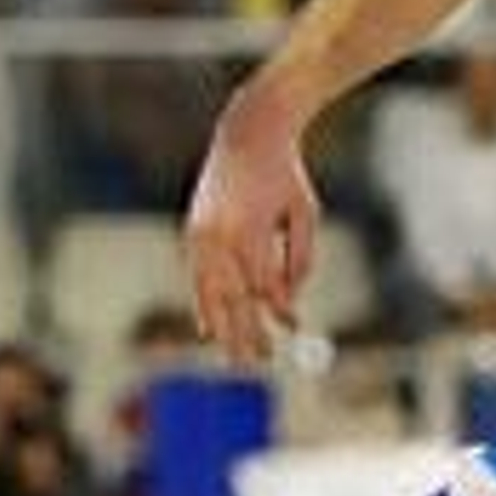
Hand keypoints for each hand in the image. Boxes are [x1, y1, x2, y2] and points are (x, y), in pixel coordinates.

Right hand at [184, 84, 319, 365]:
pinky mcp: (191, 232)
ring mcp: (198, 235)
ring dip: (221, 326)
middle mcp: (216, 236)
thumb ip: (298, 260)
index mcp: (247, 230)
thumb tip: (286, 305)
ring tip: (232, 355)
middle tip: (258, 361)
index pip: (263, 286)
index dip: (278, 310)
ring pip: (208, 293)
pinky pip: (198, 279)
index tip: (294, 327)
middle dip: (244, 333)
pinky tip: (209, 326)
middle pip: (230, 298)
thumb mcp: (304, 215)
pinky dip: (204, 303)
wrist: (247, 134)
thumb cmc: (284, 175)